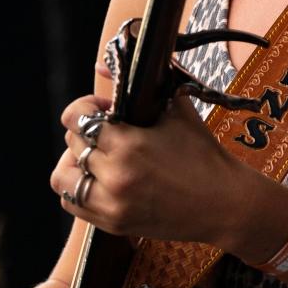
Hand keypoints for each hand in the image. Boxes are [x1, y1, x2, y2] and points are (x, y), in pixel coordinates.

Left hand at [51, 88, 258, 244]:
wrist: (224, 205)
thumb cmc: (204, 155)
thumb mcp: (176, 110)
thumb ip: (140, 84)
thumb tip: (102, 64)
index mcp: (129, 145)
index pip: (77, 118)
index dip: (86, 107)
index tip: (104, 109)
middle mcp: (114, 176)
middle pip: (73, 144)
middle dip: (86, 132)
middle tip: (108, 133)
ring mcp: (111, 204)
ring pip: (63, 176)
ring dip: (74, 162)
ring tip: (95, 158)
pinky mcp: (113, 224)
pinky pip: (71, 203)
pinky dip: (77, 188)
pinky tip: (97, 179)